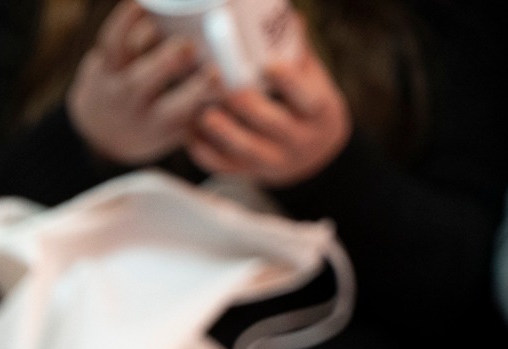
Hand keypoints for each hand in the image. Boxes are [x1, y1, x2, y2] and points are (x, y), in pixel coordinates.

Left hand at [67, 0, 222, 165]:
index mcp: (161, 124)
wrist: (101, 135)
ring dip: (149, 37)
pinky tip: (144, 4)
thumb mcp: (182, 127)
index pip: (183, 108)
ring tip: (174, 19)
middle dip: (171, 60)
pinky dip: (126, 18)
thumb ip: (213, 102)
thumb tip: (257, 63)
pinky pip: (111, 38)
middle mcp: (134, 105)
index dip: (201, 91)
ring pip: (126, 56)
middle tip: (189, 46)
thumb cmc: (157, 124)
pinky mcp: (102, 65)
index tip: (220, 75)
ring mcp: (115, 83)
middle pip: (148, 81)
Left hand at [186, 17, 351, 186]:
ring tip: (199, 107)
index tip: (269, 64)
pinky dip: (203, 150)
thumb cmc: (306, 103)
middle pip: (269, 123)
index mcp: (318, 113)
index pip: (309, 100)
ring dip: (219, 128)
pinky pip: (223, 166)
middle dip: (243, 103)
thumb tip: (279, 11)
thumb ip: (296, 51)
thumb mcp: (312, 78)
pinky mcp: (248, 173)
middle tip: (218, 81)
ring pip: (243, 148)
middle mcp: (298, 140)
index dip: (288, 84)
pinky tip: (189, 131)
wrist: (314, 154)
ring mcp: (272, 161)